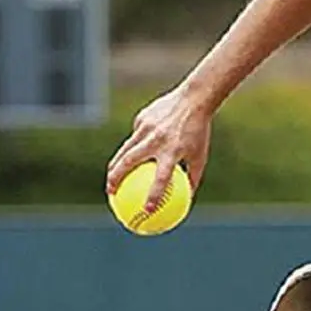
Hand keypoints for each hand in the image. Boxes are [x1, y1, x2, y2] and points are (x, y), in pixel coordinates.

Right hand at [106, 87, 212, 210]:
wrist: (194, 100)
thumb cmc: (199, 131)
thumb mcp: (200, 155)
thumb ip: (192, 177)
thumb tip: (186, 199)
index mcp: (173, 151)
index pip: (161, 179)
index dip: (153, 196)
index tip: (147, 210)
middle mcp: (157, 140)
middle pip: (129, 162)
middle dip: (116, 179)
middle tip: (111, 193)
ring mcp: (146, 128)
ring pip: (124, 150)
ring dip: (114, 165)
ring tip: (110, 178)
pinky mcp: (142, 119)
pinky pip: (135, 137)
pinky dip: (134, 146)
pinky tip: (130, 154)